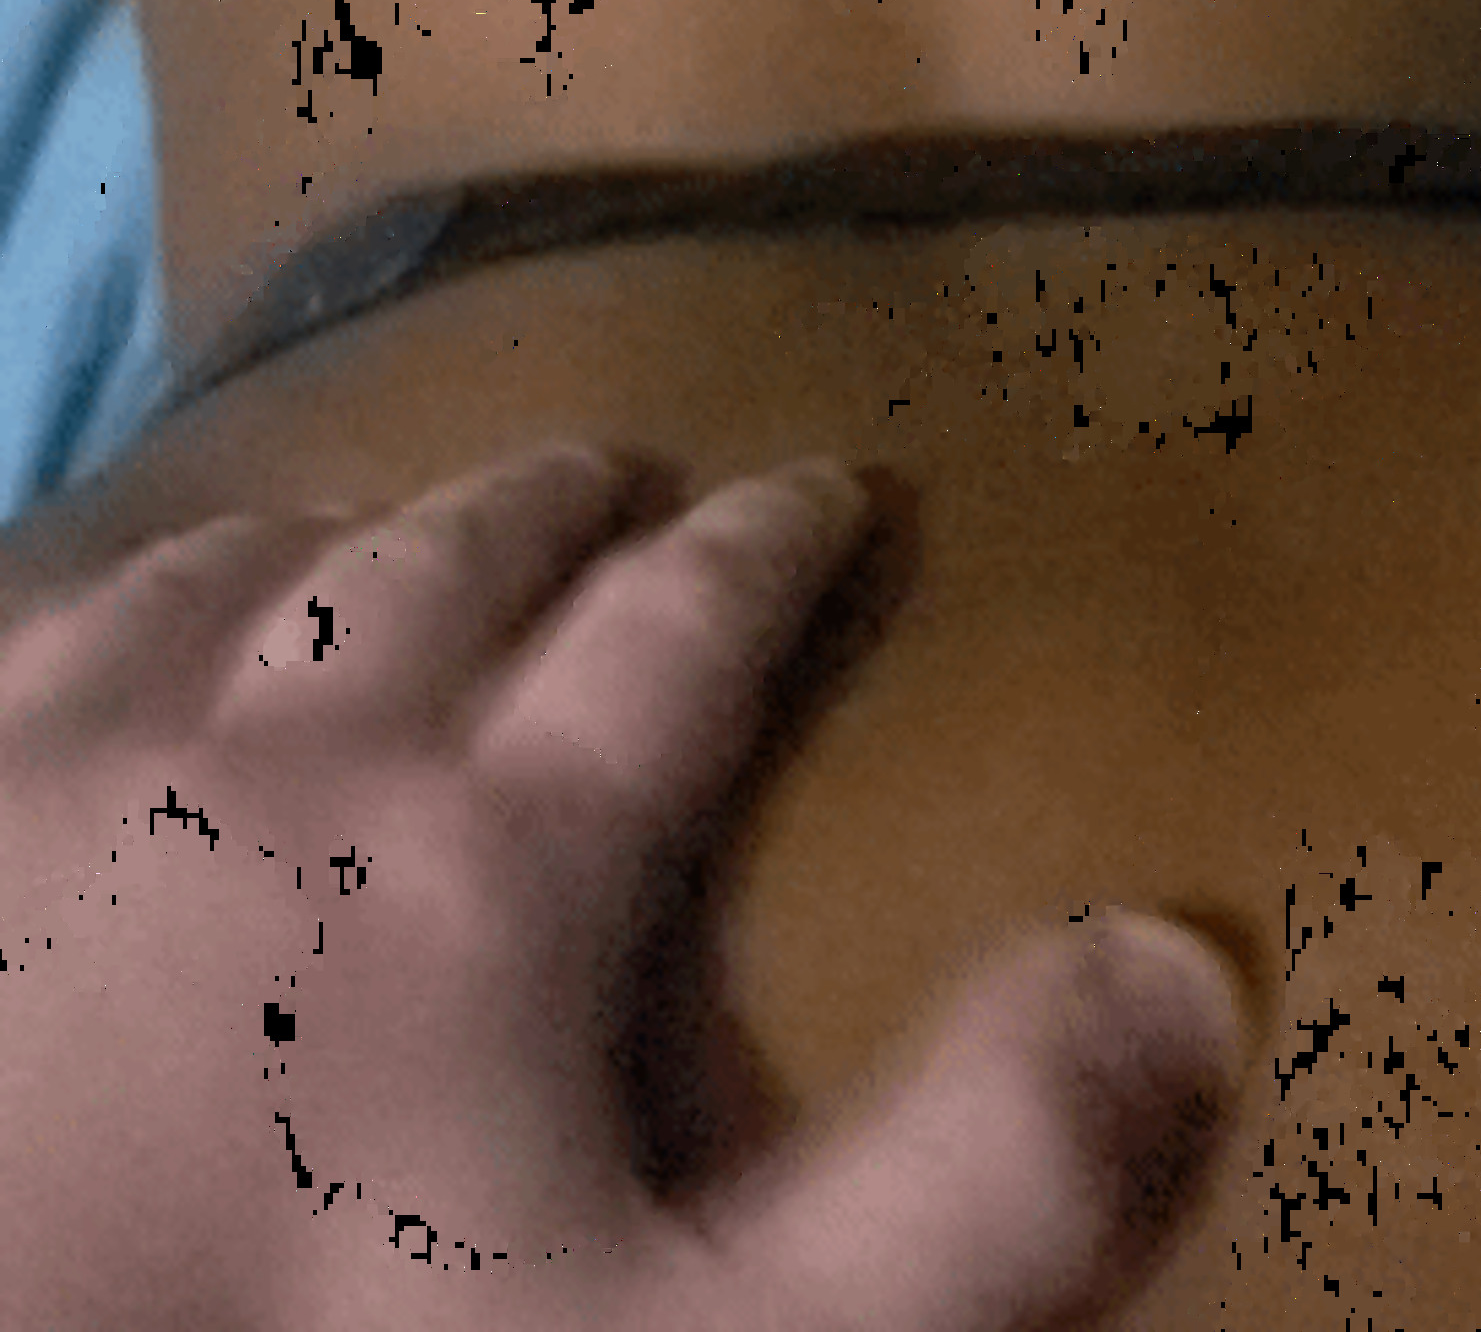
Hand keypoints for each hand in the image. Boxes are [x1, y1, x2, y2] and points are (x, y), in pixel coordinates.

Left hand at [0, 441, 1250, 1330]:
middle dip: (552, 509)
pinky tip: (110, 606)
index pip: (679, 638)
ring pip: (232, 577)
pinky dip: (107, 591)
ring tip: (369, 529)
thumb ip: (977, 1185)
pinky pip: (29, 623)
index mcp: (492, 855)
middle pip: (451, 564)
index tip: (826, 484)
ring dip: (332, 537)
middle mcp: (284, 745)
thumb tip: (1188, 964)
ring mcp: (65, 763)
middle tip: (615, 473)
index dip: (771, 552)